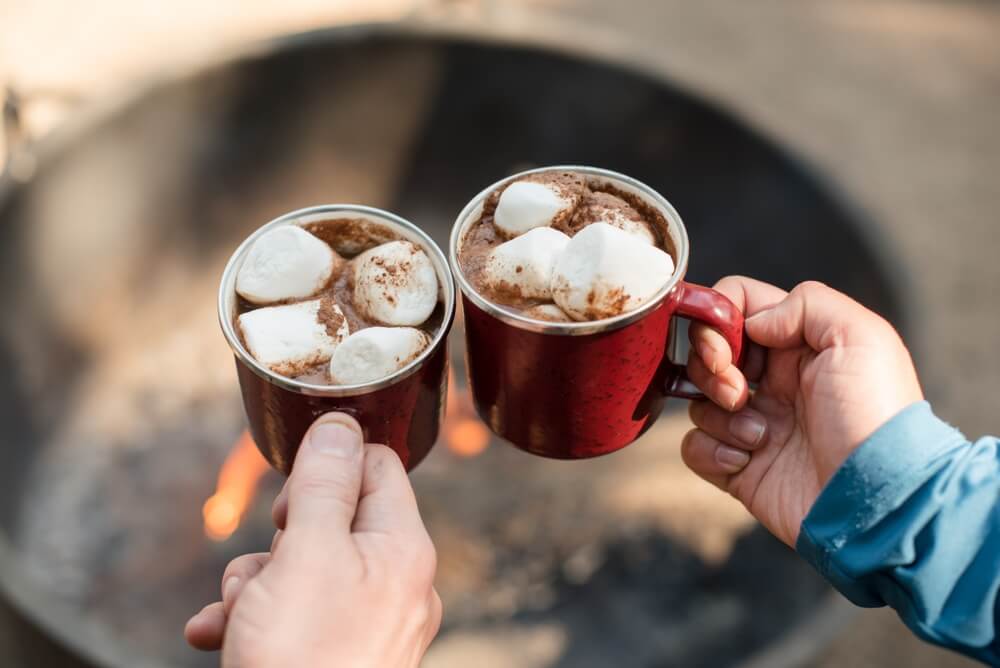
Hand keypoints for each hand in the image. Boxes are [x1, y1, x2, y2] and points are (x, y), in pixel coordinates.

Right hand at [184, 413, 440, 666]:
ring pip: (305, 571)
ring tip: (238, 618)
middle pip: (332, 521)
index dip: (327, 471)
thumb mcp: (309, 553)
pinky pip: (298, 616)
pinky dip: (257, 620)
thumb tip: (341, 421)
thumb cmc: (304, 656)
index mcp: (402, 548)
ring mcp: (372, 623)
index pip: (376, 467)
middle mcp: (397, 583)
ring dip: (255, 585)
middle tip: (261, 571)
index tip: (290, 504)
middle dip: (276, 541)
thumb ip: (325, 483)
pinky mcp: (342, 654)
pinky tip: (216, 637)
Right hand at [683, 278, 922, 546]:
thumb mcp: (860, 337)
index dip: (718, 320)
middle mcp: (775, 381)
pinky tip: (745, 461)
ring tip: (760, 437)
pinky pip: (695, 447)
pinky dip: (711, 452)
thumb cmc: (876, 417)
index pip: (738, 306)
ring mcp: (756, 424)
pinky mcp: (740, 466)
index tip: (727, 348)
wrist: (878, 502)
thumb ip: (805, 304)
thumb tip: (753, 324)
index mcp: (801, 344)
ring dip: (719, 416)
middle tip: (738, 392)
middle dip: (711, 368)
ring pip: (699, 401)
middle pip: (709, 352)